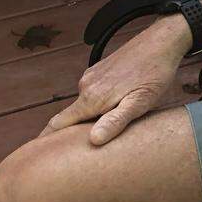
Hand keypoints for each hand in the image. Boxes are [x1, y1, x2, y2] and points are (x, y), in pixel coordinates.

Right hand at [43, 14, 189, 145]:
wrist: (161, 42)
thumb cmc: (154, 74)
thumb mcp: (140, 102)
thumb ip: (115, 121)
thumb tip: (93, 140)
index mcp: (91, 98)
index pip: (58, 124)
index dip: (47, 142)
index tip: (40, 160)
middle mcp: (86, 86)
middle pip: (70, 117)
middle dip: (72, 134)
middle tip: (81, 155)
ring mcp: (92, 76)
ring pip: (84, 105)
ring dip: (90, 119)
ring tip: (106, 133)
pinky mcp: (100, 70)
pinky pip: (92, 94)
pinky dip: (98, 105)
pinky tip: (115, 110)